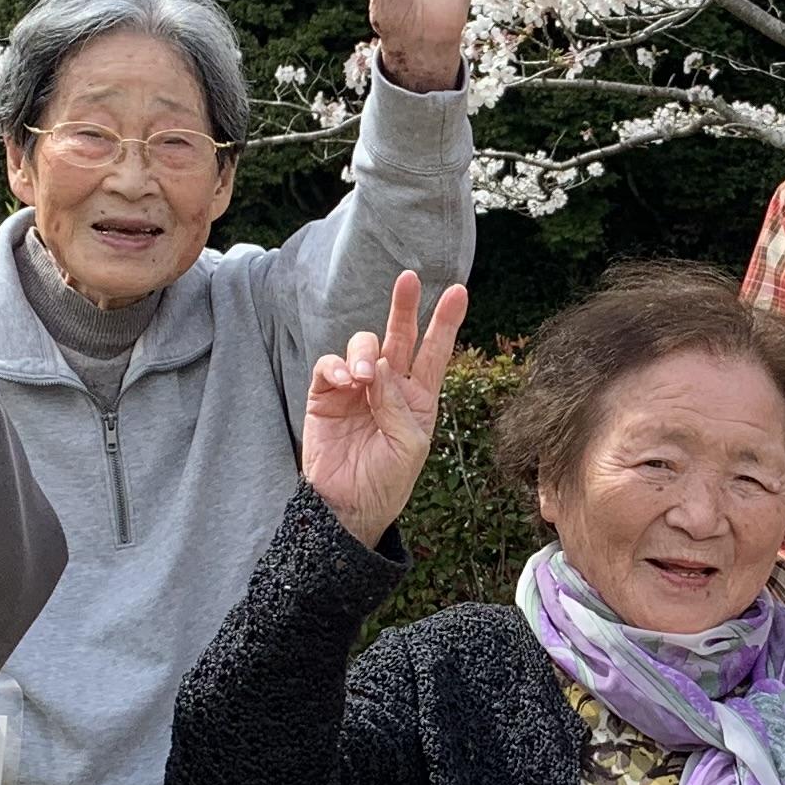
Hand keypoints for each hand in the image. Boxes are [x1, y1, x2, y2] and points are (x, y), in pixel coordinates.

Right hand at [304, 268, 467, 548]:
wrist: (349, 506)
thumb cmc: (387, 480)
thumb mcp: (408, 446)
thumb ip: (397, 404)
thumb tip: (379, 364)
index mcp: (418, 397)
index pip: (435, 352)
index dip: (446, 322)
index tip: (458, 292)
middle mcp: (389, 386)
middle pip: (400, 335)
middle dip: (404, 306)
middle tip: (410, 278)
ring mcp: (357, 387)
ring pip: (363, 345)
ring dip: (364, 351)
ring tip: (363, 375)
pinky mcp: (326, 395)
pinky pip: (330, 365)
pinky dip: (337, 366)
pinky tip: (346, 379)